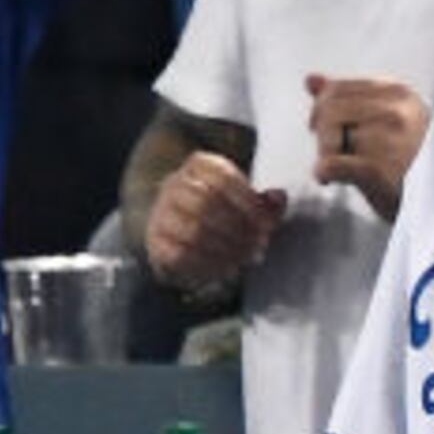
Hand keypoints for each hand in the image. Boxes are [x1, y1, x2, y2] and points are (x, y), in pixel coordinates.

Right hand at [144, 149, 283, 291]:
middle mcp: (174, 184)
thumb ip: (268, 201)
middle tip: (259, 244)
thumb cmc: (225, 211)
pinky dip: (209, 265)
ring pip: (192, 230)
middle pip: (206, 204)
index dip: (249, 203)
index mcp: (200, 166)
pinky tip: (229, 268)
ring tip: (247, 257)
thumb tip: (278, 197)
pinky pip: (179, 255)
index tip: (268, 224)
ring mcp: (161, 212)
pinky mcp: (155, 241)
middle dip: (239, 228)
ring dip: (226, 248)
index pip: (223, 177)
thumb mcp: (249, 201)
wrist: (181, 228)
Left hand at [306, 73, 428, 219]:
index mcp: (400, 94)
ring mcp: (390, 139)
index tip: (333, 132)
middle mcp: (398, 111)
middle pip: (328, 110)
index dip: (323, 111)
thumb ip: (348, 98)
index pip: (337, 89)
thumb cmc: (415, 163)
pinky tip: (332, 179)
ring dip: (327, 156)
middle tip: (336, 154)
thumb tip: (311, 79)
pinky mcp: (379, 170)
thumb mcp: (386, 121)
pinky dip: (323, 173)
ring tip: (347, 170)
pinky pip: (329, 165)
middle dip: (323, 134)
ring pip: (328, 138)